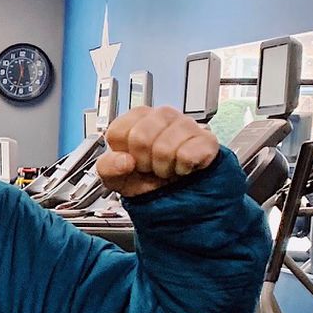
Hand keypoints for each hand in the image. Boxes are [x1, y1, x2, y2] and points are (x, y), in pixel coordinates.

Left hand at [96, 106, 220, 197]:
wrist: (173, 195)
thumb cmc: (145, 179)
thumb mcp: (116, 177)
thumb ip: (107, 167)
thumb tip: (123, 161)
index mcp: (135, 120)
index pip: (118, 131)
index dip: (123, 153)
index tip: (131, 160)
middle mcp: (160, 116)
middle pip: (141, 138)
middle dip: (143, 162)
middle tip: (150, 166)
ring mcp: (185, 124)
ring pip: (164, 148)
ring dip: (163, 168)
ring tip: (167, 167)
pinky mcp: (206, 139)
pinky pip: (187, 155)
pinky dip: (182, 169)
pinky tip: (183, 166)